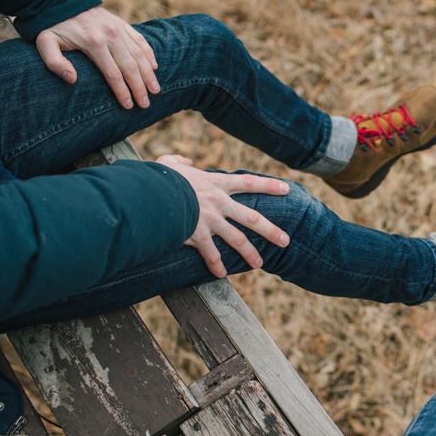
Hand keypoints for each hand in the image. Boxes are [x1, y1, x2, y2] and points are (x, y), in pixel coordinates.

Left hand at [36, 7, 159, 109]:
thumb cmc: (53, 26)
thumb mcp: (45, 42)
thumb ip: (54, 62)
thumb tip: (72, 80)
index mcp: (93, 43)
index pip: (113, 74)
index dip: (122, 92)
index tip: (128, 106)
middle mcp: (110, 35)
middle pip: (130, 67)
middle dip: (140, 88)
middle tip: (145, 105)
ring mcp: (119, 28)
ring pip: (140, 55)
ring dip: (149, 75)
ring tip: (155, 91)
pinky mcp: (122, 24)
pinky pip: (141, 40)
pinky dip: (149, 54)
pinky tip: (154, 68)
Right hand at [156, 154, 290, 277]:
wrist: (149, 193)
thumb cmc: (157, 177)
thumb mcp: (169, 164)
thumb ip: (179, 161)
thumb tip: (185, 161)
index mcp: (215, 183)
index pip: (248, 182)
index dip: (268, 186)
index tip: (286, 189)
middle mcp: (218, 202)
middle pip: (251, 218)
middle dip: (270, 230)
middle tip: (285, 241)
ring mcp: (210, 220)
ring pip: (237, 239)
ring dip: (249, 253)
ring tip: (259, 264)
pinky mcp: (197, 235)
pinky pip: (210, 253)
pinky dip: (216, 265)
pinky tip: (221, 274)